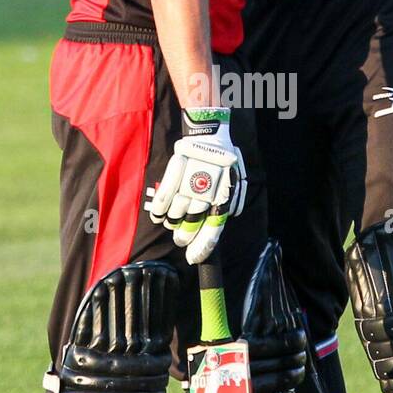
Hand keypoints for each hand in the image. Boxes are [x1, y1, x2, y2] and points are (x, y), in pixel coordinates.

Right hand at [146, 108, 246, 264]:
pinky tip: (158, 217)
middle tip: (180, 239)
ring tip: (172, 223)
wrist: (209, 134)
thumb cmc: (223, 162)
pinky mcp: (175, 172)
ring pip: (176, 212)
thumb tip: (224, 220)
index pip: (213, 228)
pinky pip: (164, 197)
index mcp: (223, 197)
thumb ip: (229, 203)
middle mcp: (206, 192)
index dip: (202, 246)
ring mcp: (189, 183)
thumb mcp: (235, 182)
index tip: (193, 258)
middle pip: (191, 224)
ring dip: (173, 222)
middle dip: (184, 236)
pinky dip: (159, 210)